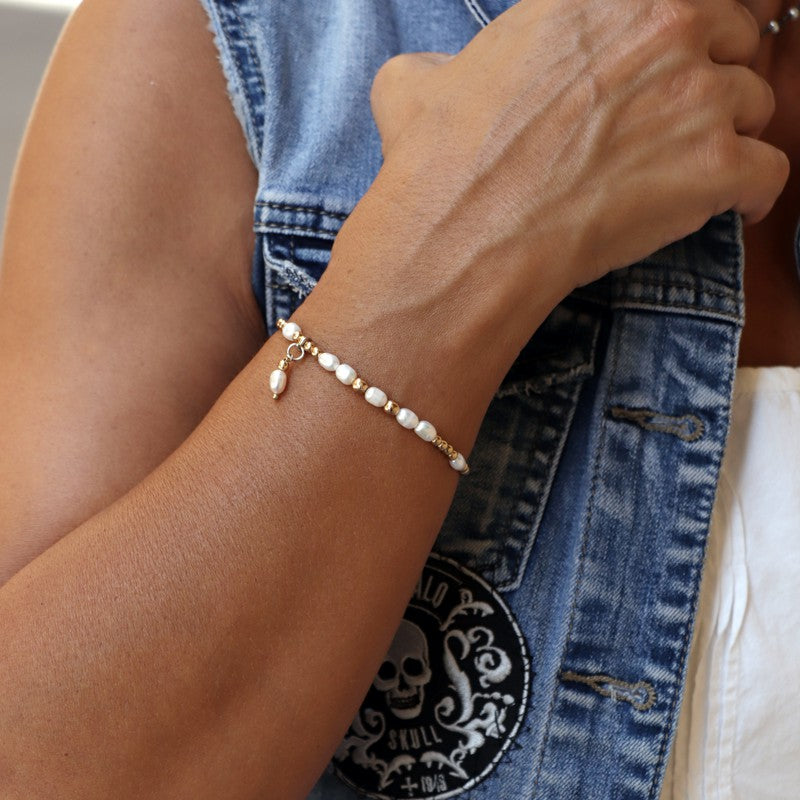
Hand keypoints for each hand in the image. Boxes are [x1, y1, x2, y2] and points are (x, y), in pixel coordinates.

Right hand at [368, 0, 788, 297]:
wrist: (467, 235)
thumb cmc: (443, 164)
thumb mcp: (415, 87)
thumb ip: (440, 65)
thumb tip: (428, 77)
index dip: (685, 29)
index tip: (678, 55)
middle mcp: (663, 28)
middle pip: (734, 37)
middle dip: (713, 74)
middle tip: (680, 118)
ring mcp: (697, 98)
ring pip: (755, 103)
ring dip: (729, 134)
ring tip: (691, 168)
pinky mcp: (715, 167)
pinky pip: (769, 171)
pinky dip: (753, 191)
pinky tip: (731, 204)